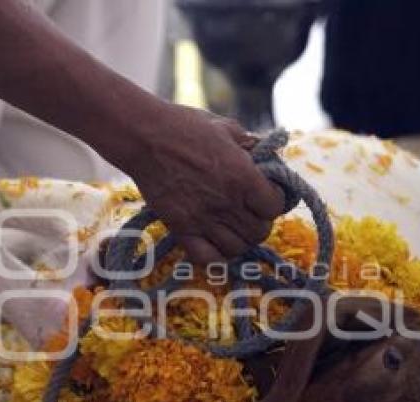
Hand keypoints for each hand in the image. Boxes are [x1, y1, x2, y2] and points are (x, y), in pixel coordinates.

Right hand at [121, 105, 285, 263]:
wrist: (144, 137)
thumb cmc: (185, 126)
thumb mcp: (226, 127)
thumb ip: (250, 145)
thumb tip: (265, 158)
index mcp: (243, 176)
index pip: (275, 206)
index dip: (275, 201)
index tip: (267, 195)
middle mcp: (227, 202)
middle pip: (259, 231)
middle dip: (260, 222)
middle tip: (251, 212)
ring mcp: (203, 219)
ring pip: (237, 248)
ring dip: (241, 240)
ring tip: (234, 228)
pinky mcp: (181, 228)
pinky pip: (207, 257)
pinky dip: (215, 255)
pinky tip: (215, 242)